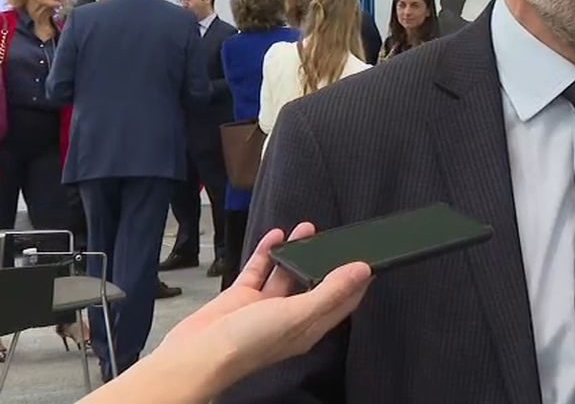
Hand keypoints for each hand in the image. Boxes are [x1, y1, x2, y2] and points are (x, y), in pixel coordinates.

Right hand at [158, 223, 372, 391]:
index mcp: (308, 328)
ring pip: (286, 274)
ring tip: (307, 228)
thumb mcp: (298, 314)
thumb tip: (361, 271)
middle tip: (335, 237)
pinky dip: (267, 252)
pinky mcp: (241, 297)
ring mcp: (263, 307)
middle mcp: (289, 317)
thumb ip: (331, 291)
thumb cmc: (248, 342)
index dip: (355, 282)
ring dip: (297, 251)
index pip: (341, 302)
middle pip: (314, 285)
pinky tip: (275, 234)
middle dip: (326, 261)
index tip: (369, 258)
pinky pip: (259, 270)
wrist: (196, 355)